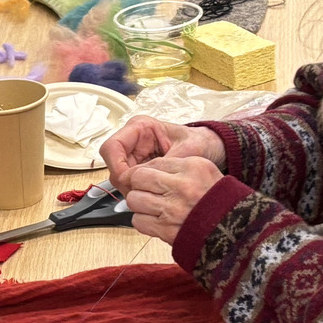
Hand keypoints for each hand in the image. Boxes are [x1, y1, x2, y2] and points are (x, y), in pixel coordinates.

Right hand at [100, 115, 226, 191]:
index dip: (116, 166)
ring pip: (119, 176)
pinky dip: (137, 190)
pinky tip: (151, 194)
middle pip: (112, 164)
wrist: (210, 148)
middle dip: (124, 181)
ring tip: (150, 194)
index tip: (130, 181)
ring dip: (130, 187)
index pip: (112, 147)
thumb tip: (143, 178)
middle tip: (140, 193)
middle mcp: (132, 140)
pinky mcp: (138, 167)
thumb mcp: (186, 151)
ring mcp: (134, 154)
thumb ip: (164, 164)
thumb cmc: (199, 142)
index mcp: (140, 127)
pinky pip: (129, 181)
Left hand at [124, 156, 223, 244]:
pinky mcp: (166, 230)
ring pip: (134, 200)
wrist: (233, 229)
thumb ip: (175, 167)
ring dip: (139, 204)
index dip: (146, 172)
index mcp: (192, 168)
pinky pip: (138, 221)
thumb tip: (143, 171)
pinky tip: (155, 220)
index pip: (153, 163)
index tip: (146, 178)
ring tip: (152, 206)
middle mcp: (182, 187)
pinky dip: (143, 221)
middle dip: (138, 185)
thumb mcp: (204, 171)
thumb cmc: (219, 200)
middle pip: (138, 178)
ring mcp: (173, 210)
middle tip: (147, 192)